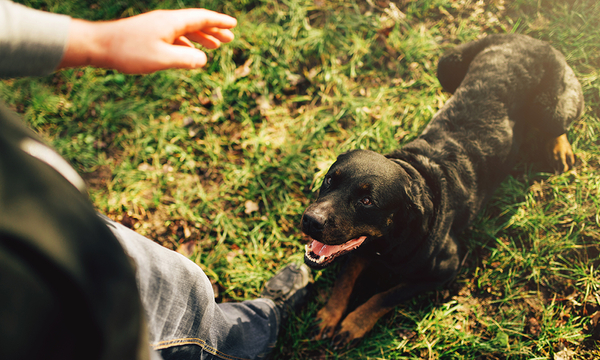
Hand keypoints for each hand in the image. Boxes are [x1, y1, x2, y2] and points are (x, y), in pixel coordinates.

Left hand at [58, 9, 236, 73]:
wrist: (98, 45)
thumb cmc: (129, 52)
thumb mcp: (162, 59)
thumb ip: (186, 60)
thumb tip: (203, 60)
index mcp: (171, 22)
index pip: (201, 18)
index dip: (219, 22)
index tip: (233, 25)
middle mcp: (166, 21)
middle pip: (195, 23)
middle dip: (214, 30)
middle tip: (229, 39)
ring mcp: (156, 27)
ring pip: (185, 30)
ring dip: (201, 37)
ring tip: (214, 46)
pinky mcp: (148, 35)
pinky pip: (175, 37)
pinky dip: (187, 43)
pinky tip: (189, 53)